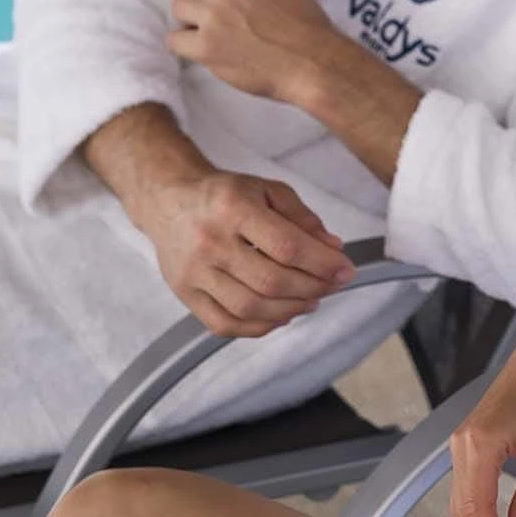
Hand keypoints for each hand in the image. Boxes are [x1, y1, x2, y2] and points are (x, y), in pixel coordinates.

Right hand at [132, 166, 354, 337]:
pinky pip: (225, 324)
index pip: (286, 245)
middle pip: (271, 281)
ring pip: (250, 307)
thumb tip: (332, 248)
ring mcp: (194, 272)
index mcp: (232, 207)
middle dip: (312, 288)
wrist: (170, 201)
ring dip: (290, 309)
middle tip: (332, 285)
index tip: (345, 270)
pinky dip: (259, 327)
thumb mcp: (267, 190)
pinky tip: (281, 315)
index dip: (322, 263)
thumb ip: (302, 218)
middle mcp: (209, 242)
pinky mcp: (184, 294)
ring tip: (311, 300)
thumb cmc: (224, 195)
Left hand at [166, 0, 348, 105]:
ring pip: (177, 6)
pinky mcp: (207, 47)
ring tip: (210, 28)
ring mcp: (214, 15)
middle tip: (203, 3)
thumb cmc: (305, 22)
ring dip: (190, 18)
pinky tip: (203, 47)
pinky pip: (174, 39)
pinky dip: (186, 44)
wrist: (312, 61)